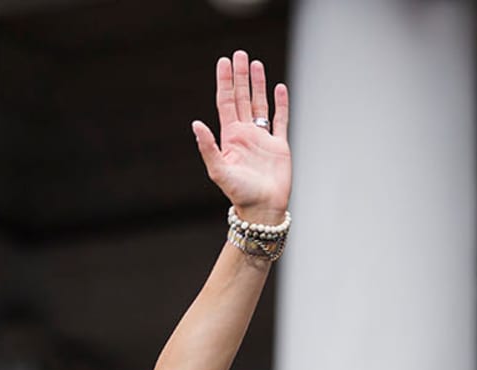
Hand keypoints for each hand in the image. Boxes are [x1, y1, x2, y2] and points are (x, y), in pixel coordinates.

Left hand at [193, 50, 290, 224]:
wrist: (262, 208)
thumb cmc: (239, 193)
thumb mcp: (218, 170)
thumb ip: (207, 147)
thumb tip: (196, 124)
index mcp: (230, 137)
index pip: (226, 102)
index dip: (225, 82)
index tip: (223, 62)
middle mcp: (245, 134)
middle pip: (242, 97)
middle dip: (240, 76)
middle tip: (239, 54)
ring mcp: (262, 138)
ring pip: (260, 104)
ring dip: (258, 84)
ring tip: (255, 64)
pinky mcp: (279, 144)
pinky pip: (280, 119)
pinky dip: (281, 103)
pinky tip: (279, 88)